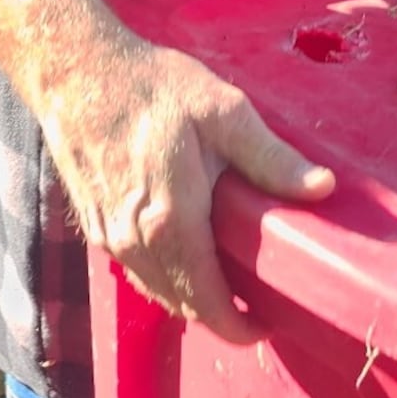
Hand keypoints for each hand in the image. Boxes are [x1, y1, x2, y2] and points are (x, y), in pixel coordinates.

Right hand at [36, 35, 334, 341]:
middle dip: (218, 316)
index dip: (237, 326)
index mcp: (171, 223)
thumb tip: (322, 188)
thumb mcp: (223, 113)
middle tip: (254, 306)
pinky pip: (135, 270)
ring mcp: (108, 237)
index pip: (207, 302)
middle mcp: (134, 242)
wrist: (74, 71)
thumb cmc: (150, 88)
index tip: (265, 325)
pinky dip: (163, 278)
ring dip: (189, 299)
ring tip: (225, 287)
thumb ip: (271, 158)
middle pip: (181, 305)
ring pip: (155, 291)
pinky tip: (184, 259)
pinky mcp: (93, 225)